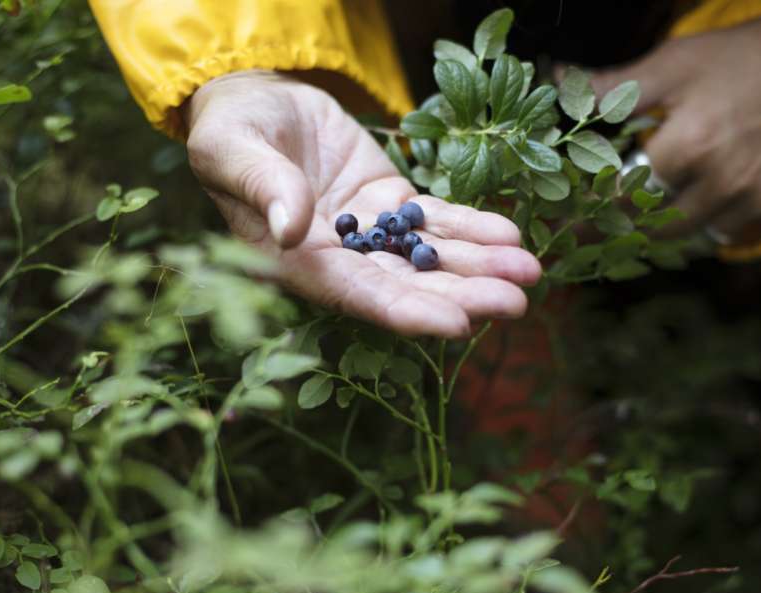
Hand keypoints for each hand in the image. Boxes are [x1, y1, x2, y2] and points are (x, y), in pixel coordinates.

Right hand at [184, 71, 540, 337]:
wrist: (253, 101)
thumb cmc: (229, 131)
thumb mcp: (232, 151)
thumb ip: (264, 188)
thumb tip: (291, 231)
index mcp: (296, 264)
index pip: (357, 296)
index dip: (407, 312)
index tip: (457, 324)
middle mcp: (339, 260)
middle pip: (407, 286)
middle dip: (462, 296)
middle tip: (516, 303)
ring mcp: (370, 233)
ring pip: (429, 256)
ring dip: (480, 266)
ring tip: (530, 271)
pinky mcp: (390, 202)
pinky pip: (436, 220)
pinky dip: (472, 228)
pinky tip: (510, 235)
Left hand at [564, 13, 760, 244]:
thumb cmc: (741, 59)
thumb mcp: (674, 64)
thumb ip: (614, 87)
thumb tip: (558, 83)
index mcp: (690, 147)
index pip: (624, 196)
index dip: (593, 206)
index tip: (566, 222)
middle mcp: (722, 184)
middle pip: (651, 226)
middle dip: (619, 226)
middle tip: (589, 230)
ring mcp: (751, 201)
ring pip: (686, 235)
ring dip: (658, 228)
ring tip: (632, 218)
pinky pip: (724, 235)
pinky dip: (701, 225)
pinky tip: (686, 207)